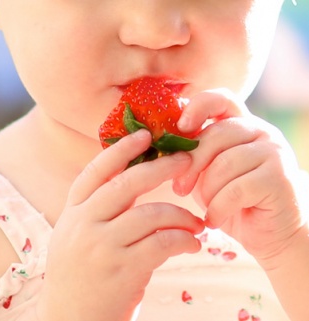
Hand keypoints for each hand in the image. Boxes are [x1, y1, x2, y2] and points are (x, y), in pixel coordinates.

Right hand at [37, 129, 203, 320]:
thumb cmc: (83, 273)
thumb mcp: (79, 235)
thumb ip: (99, 209)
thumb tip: (132, 178)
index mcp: (74, 211)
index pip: (97, 171)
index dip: (121, 150)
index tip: (144, 134)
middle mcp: (83, 223)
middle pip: (127, 183)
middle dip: (161, 167)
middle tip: (187, 159)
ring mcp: (102, 247)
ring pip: (151, 214)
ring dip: (181, 215)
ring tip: (198, 223)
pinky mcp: (123, 270)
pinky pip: (162, 243)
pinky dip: (183, 239)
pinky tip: (193, 244)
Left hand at [174, 89, 306, 265]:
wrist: (270, 233)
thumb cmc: (231, 201)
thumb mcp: (207, 174)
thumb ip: (194, 157)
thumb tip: (164, 146)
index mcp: (240, 126)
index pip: (221, 99)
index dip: (198, 106)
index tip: (180, 127)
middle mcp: (261, 131)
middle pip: (216, 135)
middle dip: (191, 164)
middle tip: (179, 188)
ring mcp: (274, 152)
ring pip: (224, 164)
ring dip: (208, 192)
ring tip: (208, 208)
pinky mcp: (280, 178)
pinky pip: (235, 190)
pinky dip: (219, 209)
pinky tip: (215, 219)